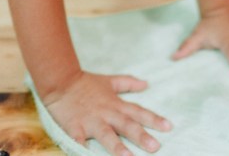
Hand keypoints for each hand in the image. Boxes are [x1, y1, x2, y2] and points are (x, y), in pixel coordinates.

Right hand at [41, 70, 171, 155]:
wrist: (60, 81)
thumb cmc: (85, 83)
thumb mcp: (108, 81)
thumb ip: (127, 83)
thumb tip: (146, 84)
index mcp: (115, 104)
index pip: (138, 112)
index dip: (153, 119)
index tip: (168, 127)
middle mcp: (106, 113)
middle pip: (126, 125)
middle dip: (141, 136)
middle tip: (155, 147)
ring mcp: (90, 121)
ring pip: (106, 135)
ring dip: (117, 146)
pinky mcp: (74, 127)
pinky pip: (79, 139)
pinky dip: (82, 147)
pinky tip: (87, 154)